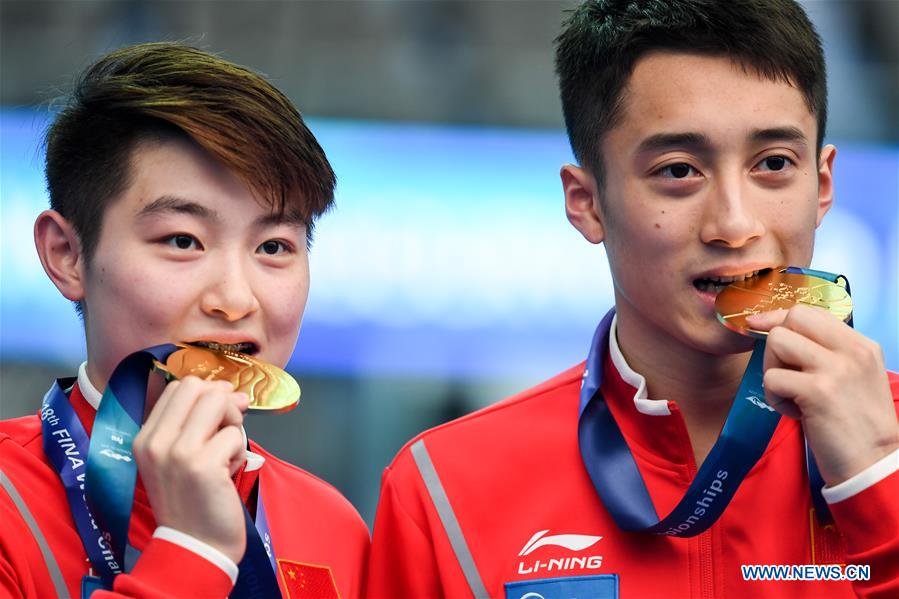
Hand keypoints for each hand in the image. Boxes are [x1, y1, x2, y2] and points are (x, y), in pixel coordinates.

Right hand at [132, 376, 250, 563]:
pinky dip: (238, 451)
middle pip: (199, 386)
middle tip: (227, 430)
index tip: (221, 412)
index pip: (179, 387)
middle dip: (223, 402)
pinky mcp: (203, 465)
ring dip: (233, 424)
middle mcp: (156, 442)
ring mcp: (178, 453)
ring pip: (219, 402)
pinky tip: (227, 473)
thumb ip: (198, 422)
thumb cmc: (192, 500)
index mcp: (145, 438)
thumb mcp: (180, 457)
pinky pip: (234, 434)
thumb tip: (233, 392)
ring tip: (225, 453)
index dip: (208, 392)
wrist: (195, 546)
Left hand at [747, 305, 897, 486]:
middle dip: (775, 342)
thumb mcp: (853, 377)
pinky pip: (772, 378)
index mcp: (861, 345)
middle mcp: (851, 351)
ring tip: (790, 395)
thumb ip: (827, 352)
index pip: (811, 312)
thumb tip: (780, 331)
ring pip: (778, 341)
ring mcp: (835, 369)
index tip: (762, 329)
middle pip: (793, 317)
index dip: (780, 318)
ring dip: (773, 370)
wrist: (873, 463)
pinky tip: (794, 413)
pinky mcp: (817, 391)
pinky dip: (774, 397)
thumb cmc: (855, 423)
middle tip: (783, 372)